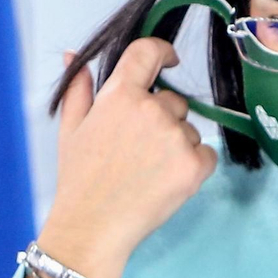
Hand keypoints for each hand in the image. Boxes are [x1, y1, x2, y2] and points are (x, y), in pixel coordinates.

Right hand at [36, 39, 216, 277]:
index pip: (148, 52)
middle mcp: (151, 110)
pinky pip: (206, 153)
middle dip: (162, 118)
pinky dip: (194, 164)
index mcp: (119, 95)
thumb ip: (77, 89)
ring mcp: (175, 138)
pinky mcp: (194, 166)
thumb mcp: (71, 129)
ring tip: (148, 171)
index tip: (170, 59)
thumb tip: (72, 57)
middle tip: (139, 150)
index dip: (162, 52)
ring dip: (177, 144)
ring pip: (189, 129)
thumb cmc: (79, 179)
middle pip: (174, 100)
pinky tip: (166, 180)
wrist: (93, 226)